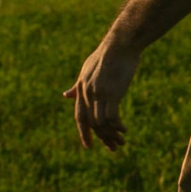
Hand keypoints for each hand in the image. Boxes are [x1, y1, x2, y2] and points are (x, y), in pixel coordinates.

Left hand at [64, 34, 139, 151]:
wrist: (121, 43)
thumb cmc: (108, 55)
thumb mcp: (87, 69)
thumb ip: (78, 85)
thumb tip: (65, 94)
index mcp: (81, 87)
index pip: (79, 116)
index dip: (83, 132)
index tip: (88, 146)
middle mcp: (87, 92)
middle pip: (91, 123)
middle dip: (101, 138)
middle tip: (113, 148)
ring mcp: (99, 93)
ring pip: (101, 123)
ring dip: (111, 136)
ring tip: (121, 142)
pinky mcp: (111, 92)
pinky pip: (112, 117)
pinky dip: (117, 127)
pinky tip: (125, 130)